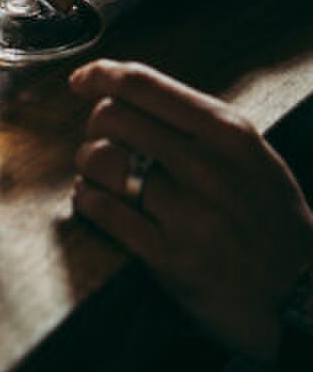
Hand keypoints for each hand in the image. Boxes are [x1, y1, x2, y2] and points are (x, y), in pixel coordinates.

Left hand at [70, 60, 312, 359]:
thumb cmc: (270, 221)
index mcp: (228, 134)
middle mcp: (208, 166)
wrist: (302, 295)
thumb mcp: (252, 158)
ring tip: (101, 178)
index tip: (81, 82)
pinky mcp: (169, 256)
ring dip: (88, 167)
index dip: (100, 76)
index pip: (144, 84)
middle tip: (105, 146)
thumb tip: (127, 91)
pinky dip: (87, 200)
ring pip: (99, 161)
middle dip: (95, 129)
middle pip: (110, 118)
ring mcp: (188, 212)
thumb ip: (198, 125)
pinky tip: (96, 201)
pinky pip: (101, 209)